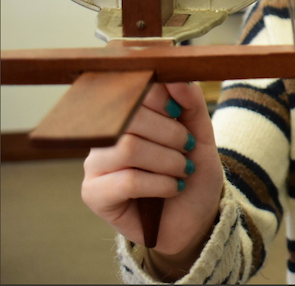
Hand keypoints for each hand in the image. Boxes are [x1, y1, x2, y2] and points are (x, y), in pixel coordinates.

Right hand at [82, 82, 223, 257]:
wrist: (194, 217)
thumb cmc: (192, 171)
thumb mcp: (201, 133)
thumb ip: (190, 102)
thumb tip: (176, 77)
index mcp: (127, 114)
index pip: (132, 90)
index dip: (161, 99)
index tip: (179, 114)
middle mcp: (104, 135)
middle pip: (130, 118)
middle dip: (170, 134)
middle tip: (187, 149)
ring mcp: (94, 164)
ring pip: (128, 148)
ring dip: (168, 160)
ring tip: (183, 171)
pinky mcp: (93, 194)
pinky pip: (126, 180)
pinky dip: (160, 183)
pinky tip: (173, 188)